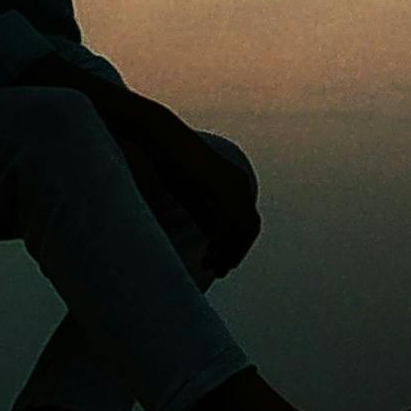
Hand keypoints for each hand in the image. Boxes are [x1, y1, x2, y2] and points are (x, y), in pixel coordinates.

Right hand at [95, 85, 260, 276]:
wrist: (161, 138)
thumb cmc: (171, 164)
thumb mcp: (193, 197)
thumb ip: (207, 218)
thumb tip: (215, 244)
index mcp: (236, 184)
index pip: (247, 224)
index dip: (238, 247)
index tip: (222, 264)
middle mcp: (240, 184)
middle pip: (249, 229)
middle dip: (236, 252)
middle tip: (219, 271)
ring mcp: (234, 184)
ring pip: (242, 229)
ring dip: (229, 251)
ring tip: (211, 266)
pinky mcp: (222, 185)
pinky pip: (229, 222)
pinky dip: (222, 242)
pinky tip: (208, 254)